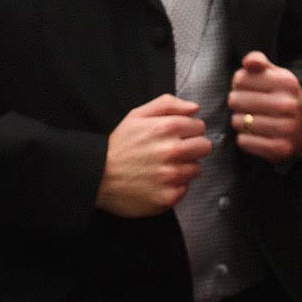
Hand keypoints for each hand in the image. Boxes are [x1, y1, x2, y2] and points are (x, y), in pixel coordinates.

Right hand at [97, 94, 211, 216]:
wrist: (97, 176)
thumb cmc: (118, 146)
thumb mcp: (137, 115)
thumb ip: (167, 104)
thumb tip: (194, 108)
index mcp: (166, 127)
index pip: (200, 127)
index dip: (189, 130)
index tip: (179, 135)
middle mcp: (172, 151)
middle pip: (204, 147)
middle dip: (192, 147)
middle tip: (175, 151)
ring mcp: (171, 176)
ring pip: (196, 168)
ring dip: (184, 167)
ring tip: (164, 167)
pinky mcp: (168, 197)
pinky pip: (185, 189)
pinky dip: (175, 186)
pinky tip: (159, 182)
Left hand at [227, 51, 301, 165]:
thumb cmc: (281, 97)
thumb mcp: (274, 74)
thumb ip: (257, 60)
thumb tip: (248, 62)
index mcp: (287, 82)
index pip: (240, 79)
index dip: (238, 84)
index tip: (246, 89)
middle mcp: (289, 105)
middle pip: (236, 101)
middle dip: (236, 103)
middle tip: (245, 106)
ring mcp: (286, 128)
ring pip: (238, 122)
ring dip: (239, 122)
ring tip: (249, 120)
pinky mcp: (280, 148)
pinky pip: (244, 141)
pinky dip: (244, 138)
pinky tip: (254, 134)